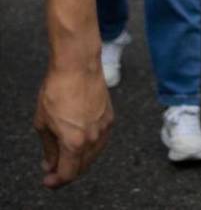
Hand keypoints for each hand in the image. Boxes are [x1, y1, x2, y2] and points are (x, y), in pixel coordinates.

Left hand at [34, 65, 112, 188]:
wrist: (79, 66)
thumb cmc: (58, 90)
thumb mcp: (43, 123)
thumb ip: (48, 148)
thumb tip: (50, 163)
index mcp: (75, 142)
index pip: (68, 173)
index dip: (57, 181)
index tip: (48, 180)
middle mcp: (93, 138)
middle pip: (82, 167)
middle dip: (68, 171)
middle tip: (54, 169)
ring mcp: (104, 127)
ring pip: (93, 154)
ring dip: (80, 159)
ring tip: (65, 155)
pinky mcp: (110, 117)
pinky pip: (101, 141)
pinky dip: (90, 147)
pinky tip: (80, 141)